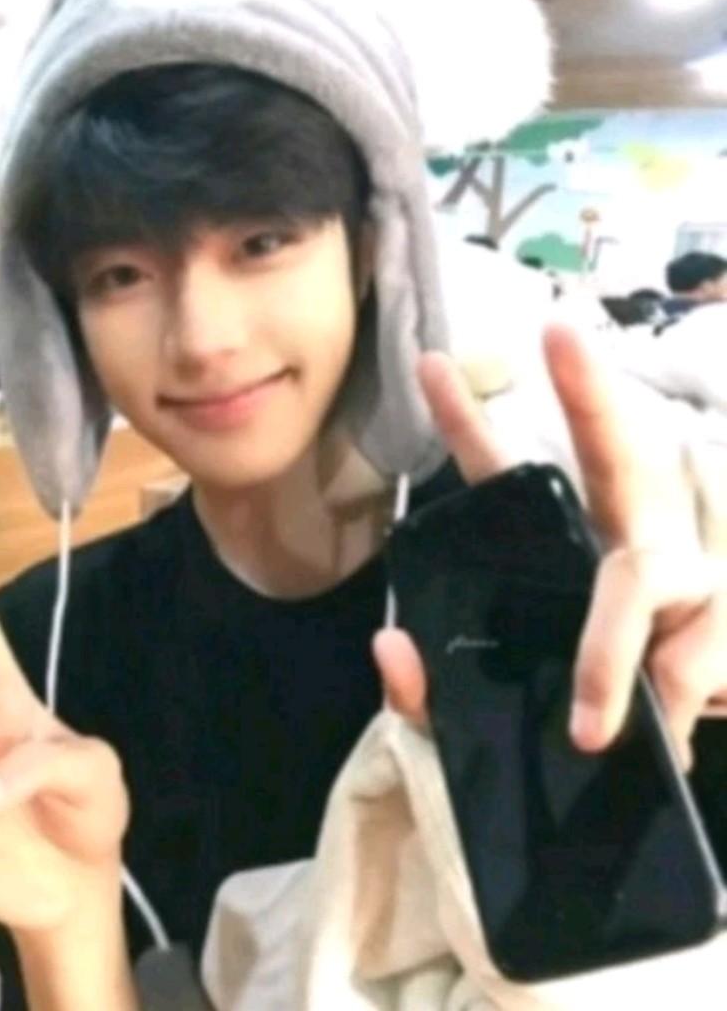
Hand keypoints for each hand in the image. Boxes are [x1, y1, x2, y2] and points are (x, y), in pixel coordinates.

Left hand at [375, 323, 726, 767]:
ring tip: (587, 727)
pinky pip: (699, 654)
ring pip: (651, 573)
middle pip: (611, 457)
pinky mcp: (720, 622)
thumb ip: (421, 687)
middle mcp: (619, 534)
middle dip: (587, 396)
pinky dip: (680, 688)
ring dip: (613, 648)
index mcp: (551, 538)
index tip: (428, 363)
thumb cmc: (547, 712)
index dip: (464, 419)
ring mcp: (678, 573)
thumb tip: (392, 647)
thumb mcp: (467, 710)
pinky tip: (669, 721)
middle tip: (560, 332)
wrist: (644, 754)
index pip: (501, 470)